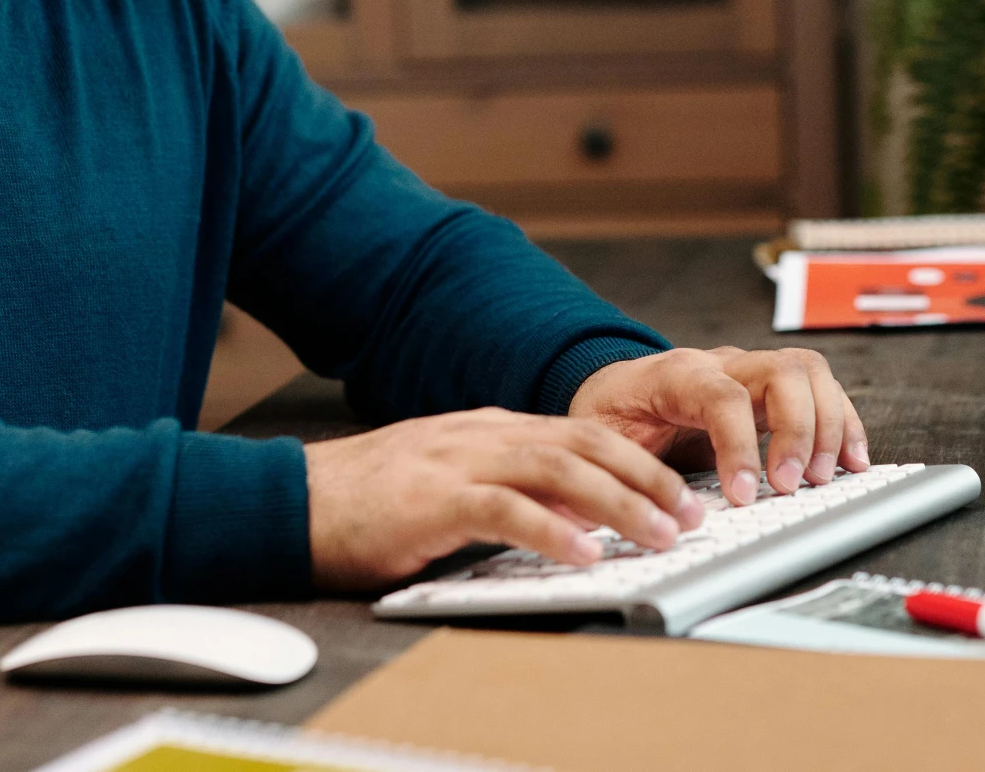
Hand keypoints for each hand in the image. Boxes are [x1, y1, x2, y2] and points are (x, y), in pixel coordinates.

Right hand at [304, 408, 706, 589]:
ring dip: (620, 503)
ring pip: (558, 469)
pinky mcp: (432, 499)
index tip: (681, 493)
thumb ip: (508, 489)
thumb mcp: (449, 481)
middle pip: (585, 442)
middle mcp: (481, 435)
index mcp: (487, 428)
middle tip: (692, 513)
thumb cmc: (367, 500)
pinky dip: (553, 531)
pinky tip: (586, 555)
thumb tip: (574, 517)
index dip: (639, 461)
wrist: (293, 498)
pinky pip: (506, 509)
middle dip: (647, 476)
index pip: (581, 432)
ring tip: (661, 535)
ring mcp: (457, 461)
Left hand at [568, 346, 869, 505]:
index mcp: (676, 374)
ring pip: (809, 373)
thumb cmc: (611, 414)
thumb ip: (625, 467)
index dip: (739, 445)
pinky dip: (844, 425)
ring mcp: (752, 372)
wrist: (615, 390)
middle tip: (790, 486)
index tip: (744, 494)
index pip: (722, 395)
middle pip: (781, 371)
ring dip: (828, 426)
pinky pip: (822, 391)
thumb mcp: (600, 439)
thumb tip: (656, 508)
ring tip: (823, 478)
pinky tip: (851, 462)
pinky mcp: (774, 392)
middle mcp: (722, 364)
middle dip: (797, 431)